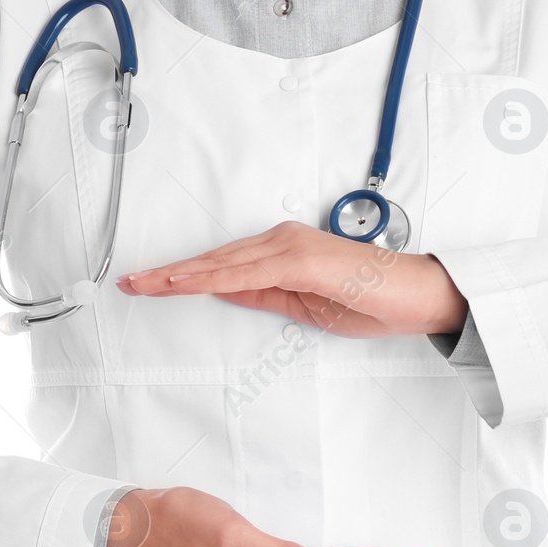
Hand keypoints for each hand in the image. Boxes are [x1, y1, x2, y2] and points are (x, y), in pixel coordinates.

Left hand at [115, 221, 468, 337]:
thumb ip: (267, 295)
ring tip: (144, 284)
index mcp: (284, 251)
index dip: (183, 275)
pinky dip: (210, 278)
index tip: (149, 282)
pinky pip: (246, 273)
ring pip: (222, 264)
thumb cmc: (373, 299)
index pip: (223, 267)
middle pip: (214, 261)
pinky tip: (184, 284)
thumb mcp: (305, 306)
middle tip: (130, 282)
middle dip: (170, 273)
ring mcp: (290, 246)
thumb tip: (228, 293)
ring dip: (180, 275)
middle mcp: (283, 241)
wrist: (417, 296)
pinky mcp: (301, 259)